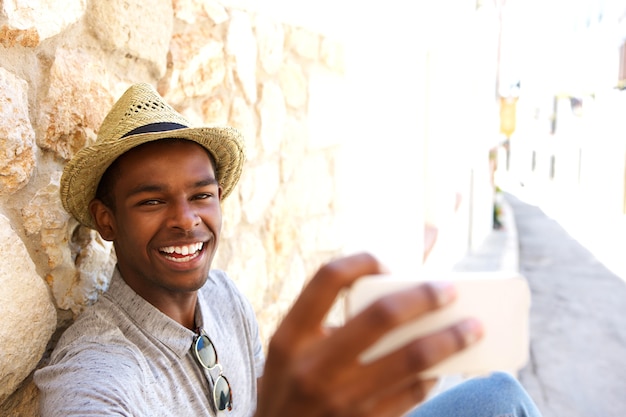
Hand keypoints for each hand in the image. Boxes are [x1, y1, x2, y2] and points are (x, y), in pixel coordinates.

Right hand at [255, 253, 482, 416]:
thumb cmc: (289, 387)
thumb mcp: (292, 351)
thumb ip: (328, 317)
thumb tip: (391, 281)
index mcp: (290, 337)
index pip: (328, 279)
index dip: (362, 262)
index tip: (386, 264)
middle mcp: (314, 366)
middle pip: (382, 315)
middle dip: (425, 296)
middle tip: (450, 290)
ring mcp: (342, 399)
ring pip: (413, 358)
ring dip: (450, 338)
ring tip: (473, 327)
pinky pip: (413, 393)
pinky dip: (432, 376)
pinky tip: (440, 366)